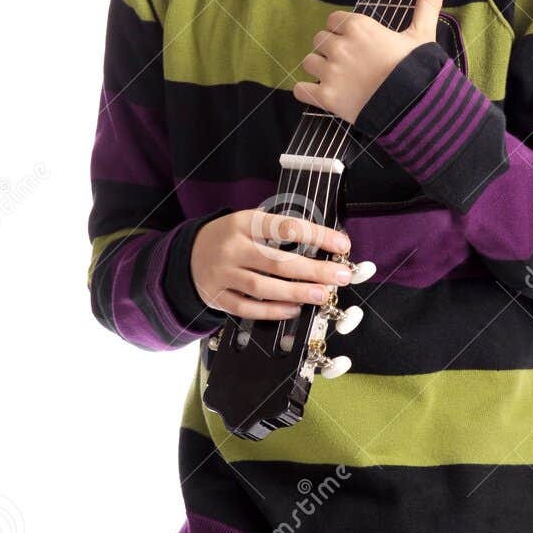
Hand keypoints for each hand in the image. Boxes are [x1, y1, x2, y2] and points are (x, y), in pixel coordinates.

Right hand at [191, 208, 353, 321]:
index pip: (286, 227)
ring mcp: (223, 274)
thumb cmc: (232, 238)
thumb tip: (325, 245)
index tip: (342, 245)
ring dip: (296, 292)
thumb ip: (281, 232)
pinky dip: (272, 310)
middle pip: (277, 261)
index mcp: (243, 222)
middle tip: (340, 276)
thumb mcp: (251, 223)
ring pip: (262, 287)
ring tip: (322, 295)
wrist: (189, 255)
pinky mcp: (218, 297)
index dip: (318, 236)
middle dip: (313, 270)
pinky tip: (293, 309)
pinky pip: (248, 308)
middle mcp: (232, 248)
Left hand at [292, 0, 448, 125]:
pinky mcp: (325, 97)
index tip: (356, 43)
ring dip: (319, 69)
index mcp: (359, 27)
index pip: (334, 20)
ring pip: (309, 63)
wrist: (414, 106)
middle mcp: (340, 46)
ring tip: (338, 79)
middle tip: (350, 63)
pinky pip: (300, 90)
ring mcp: (331, 72)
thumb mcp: (423, 34)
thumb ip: (426, 3)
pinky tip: (322, 94)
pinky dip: (307, 92)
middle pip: (320, 40)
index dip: (343, 31)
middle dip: (331, 50)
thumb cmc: (418, 68)